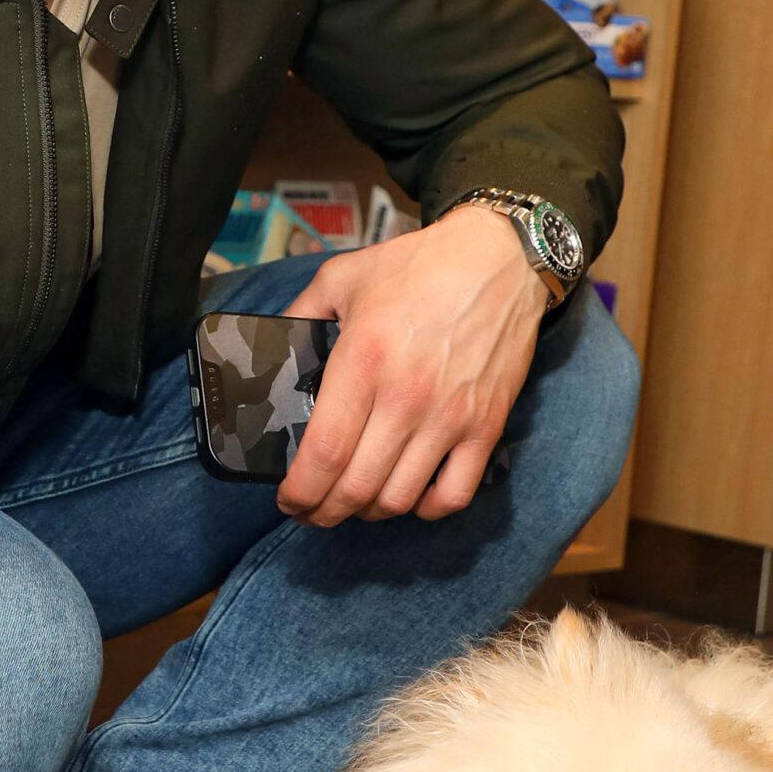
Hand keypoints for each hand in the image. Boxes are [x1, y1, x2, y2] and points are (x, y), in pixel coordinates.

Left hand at [276, 205, 541, 526]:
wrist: (499, 259)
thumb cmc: (417, 266)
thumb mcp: (343, 277)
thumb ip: (301, 314)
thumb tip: (273, 352)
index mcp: (362, 361)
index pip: (324, 454)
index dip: (299, 491)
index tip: (288, 498)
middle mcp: (405, 398)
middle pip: (356, 488)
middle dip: (323, 512)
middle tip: (311, 509)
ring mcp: (450, 417)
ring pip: (399, 499)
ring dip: (369, 513)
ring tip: (354, 502)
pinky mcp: (486, 426)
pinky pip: (454, 495)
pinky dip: (426, 509)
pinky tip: (408, 496)